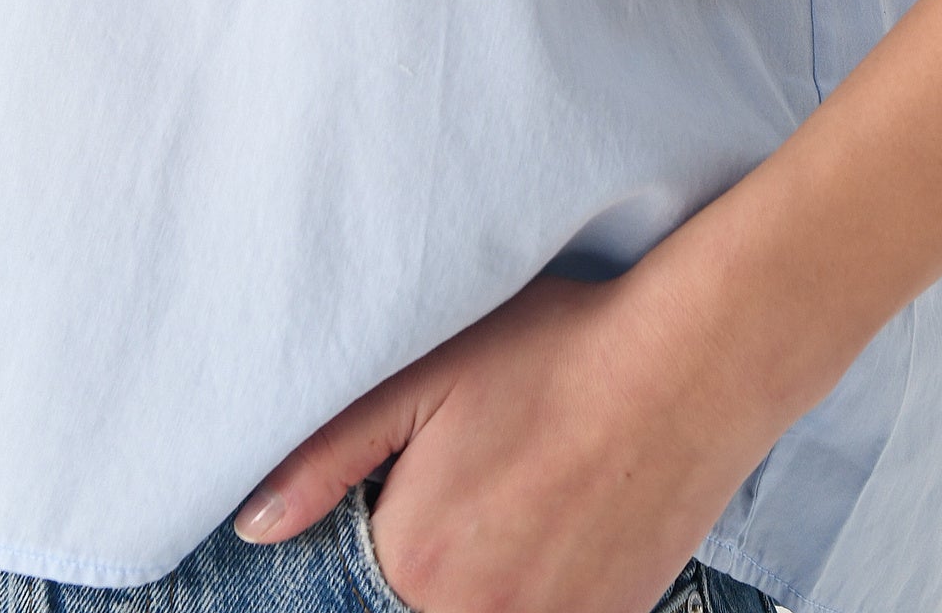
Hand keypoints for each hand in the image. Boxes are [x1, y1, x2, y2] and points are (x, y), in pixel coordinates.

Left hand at [231, 266, 779, 612]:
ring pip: (482, 609)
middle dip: (429, 552)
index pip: (355, 579)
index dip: (378, 526)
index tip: (419, 479)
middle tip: (481, 472)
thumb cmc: (552, 354)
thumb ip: (324, 458)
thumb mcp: (423, 378)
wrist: (689, 366)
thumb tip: (252, 528)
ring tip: (521, 490)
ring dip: (485, 572)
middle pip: (418, 601)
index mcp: (415, 564)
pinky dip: (540, 582)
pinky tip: (559, 518)